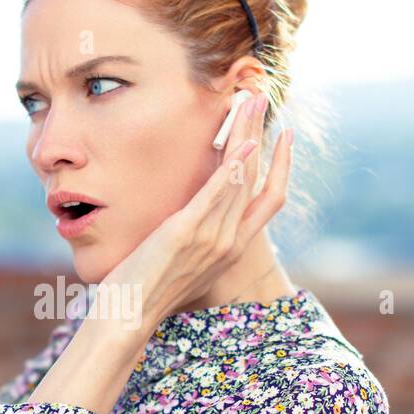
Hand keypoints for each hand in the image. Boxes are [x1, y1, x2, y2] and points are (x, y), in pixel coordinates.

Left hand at [98, 91, 293, 329]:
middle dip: (261, 132)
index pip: (271, 200)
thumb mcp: (182, 261)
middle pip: (257, 177)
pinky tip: (241, 143)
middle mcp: (229, 241)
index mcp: (232, 248)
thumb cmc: (147, 291)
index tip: (285, 137)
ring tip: (250, 100)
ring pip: (241, 178)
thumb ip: (196, 237)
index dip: (282, 166)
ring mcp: (211, 237)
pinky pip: (216, 195)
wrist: (128, 317)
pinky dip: (232, 168)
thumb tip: (192, 216)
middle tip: (261, 96)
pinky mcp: (186, 232)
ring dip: (247, 134)